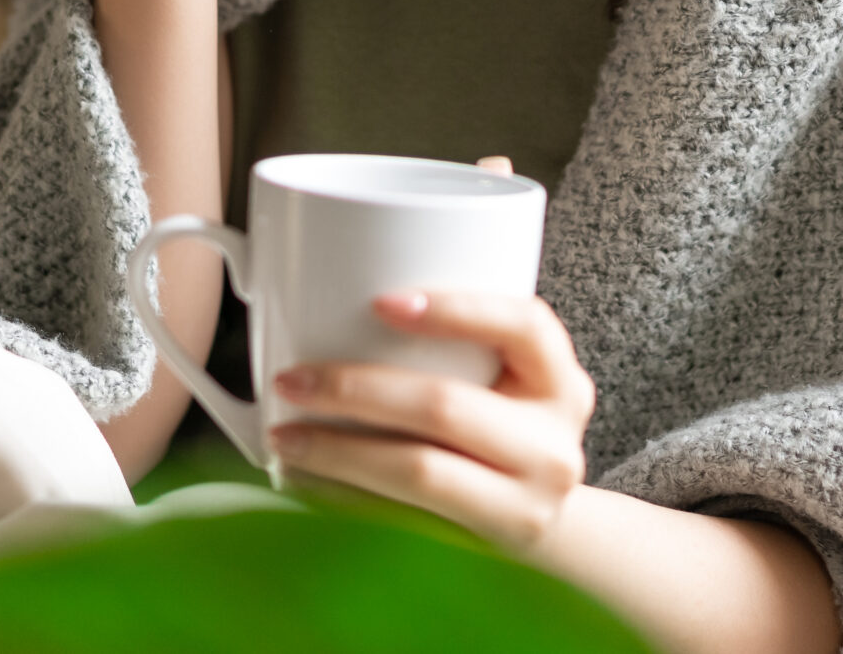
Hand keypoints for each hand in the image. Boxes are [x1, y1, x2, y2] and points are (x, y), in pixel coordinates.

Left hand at [268, 287, 597, 554]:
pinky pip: (402, 519)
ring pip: (419, 469)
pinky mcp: (483, 548)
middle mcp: (551, 446)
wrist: (540, 523)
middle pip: (447, 406)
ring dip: (336, 451)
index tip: (380, 302)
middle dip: (356, 389)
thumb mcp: (508, 380)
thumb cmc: (505, 434)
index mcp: (557, 382)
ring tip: (285, 437)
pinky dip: (344, 496)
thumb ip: (456, 342)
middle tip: (294, 380)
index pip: (522, 326)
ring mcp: (525, 505)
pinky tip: (308, 481)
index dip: (454, 309)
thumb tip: (339, 294)